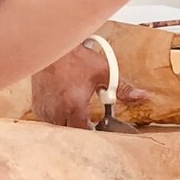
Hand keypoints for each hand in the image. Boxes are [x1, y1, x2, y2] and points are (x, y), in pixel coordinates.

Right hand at [31, 43, 146, 128]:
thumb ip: (123, 88)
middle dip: (81, 126)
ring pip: (59, 127)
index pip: (84, 133)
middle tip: (89, 117)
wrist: (53, 46)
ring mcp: (45, 109)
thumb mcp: (104, 72)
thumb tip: (141, 96)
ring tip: (75, 107)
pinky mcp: (37, 106)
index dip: (93, 132)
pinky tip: (63, 104)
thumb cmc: (77, 59)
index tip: (99, 127)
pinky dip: (57, 115)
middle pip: (72, 131)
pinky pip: (48, 119)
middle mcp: (57, 111)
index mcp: (74, 106)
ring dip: (69, 121)